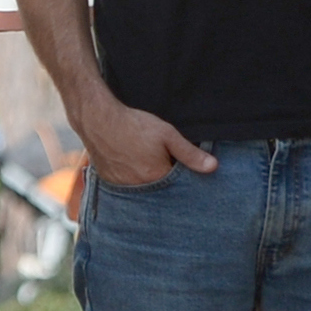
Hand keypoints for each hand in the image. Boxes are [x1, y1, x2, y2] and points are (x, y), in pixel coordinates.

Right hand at [78, 100, 216, 189]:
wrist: (98, 119)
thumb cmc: (134, 125)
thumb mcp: (167, 135)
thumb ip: (190, 153)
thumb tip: (213, 167)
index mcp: (157, 177)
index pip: (177, 186)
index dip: (179, 176)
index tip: (178, 166)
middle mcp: (139, 187)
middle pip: (159, 190)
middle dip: (163, 180)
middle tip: (157, 161)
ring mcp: (122, 186)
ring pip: (142, 189)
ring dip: (146, 180)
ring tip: (143, 162)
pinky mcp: (110, 182)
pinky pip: (126, 187)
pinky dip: (131, 179)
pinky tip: (130, 165)